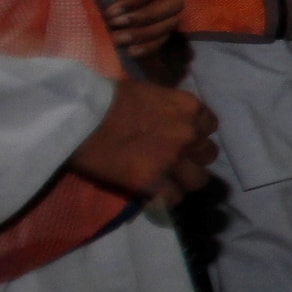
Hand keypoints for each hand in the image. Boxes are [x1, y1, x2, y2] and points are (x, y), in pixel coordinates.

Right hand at [69, 80, 217, 206]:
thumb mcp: (150, 93)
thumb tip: (171, 119)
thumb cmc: (109, 97)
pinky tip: (153, 192)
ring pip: (198, 180)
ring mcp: (173, 160)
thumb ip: (169, 109)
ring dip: (184, 180)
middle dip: (193, 157)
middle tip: (175, 159)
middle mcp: (188, 134)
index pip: (210, 126)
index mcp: (189, 107)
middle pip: (208, 154)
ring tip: (167, 180)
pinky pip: (174, 198)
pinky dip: (165, 197)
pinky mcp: (153, 181)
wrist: (82, 115)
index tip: (183, 138)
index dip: (197, 133)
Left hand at [96, 0, 184, 55]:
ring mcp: (167, 2)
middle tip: (116, 26)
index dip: (134, 1)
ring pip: (171, 21)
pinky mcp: (163, 20)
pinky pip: (165, 36)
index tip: (109, 13)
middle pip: (173, 3)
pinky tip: (130, 51)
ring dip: (145, 34)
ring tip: (118, 40)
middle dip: (145, 18)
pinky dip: (149, 46)